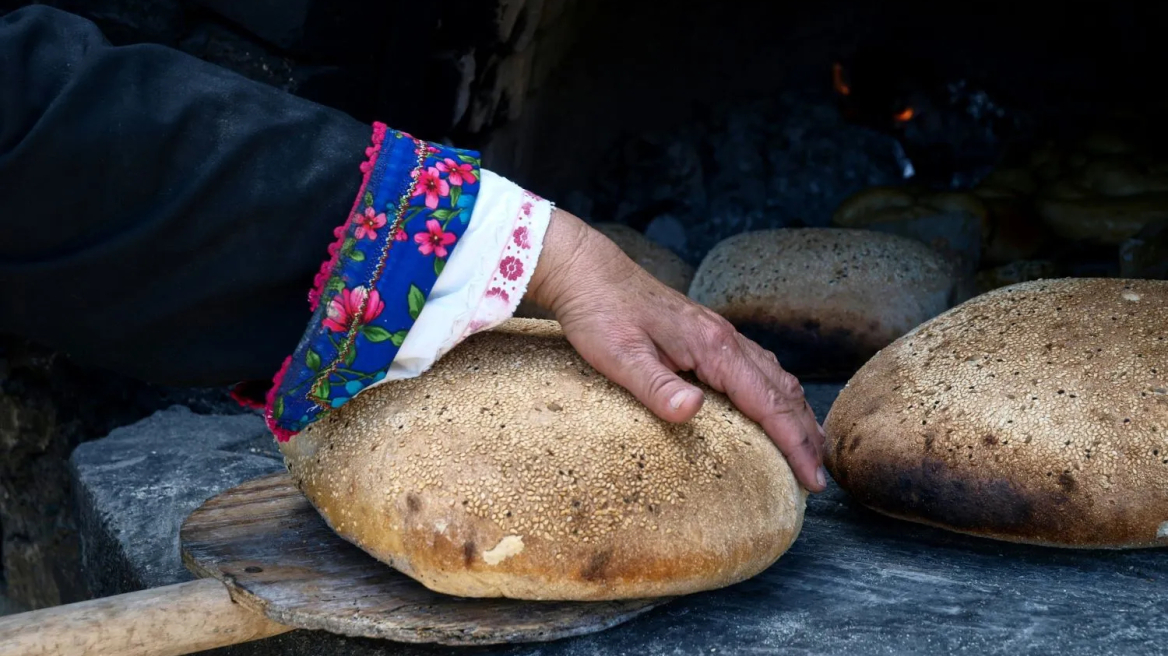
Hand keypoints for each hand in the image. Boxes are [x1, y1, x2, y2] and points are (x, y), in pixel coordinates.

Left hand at [526, 209, 827, 491]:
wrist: (590, 273)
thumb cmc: (601, 314)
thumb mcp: (619, 357)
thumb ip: (656, 386)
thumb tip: (691, 411)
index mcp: (712, 348)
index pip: (769, 403)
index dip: (795, 444)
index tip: (812, 480)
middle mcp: (726, 340)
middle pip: (783, 392)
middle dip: (807, 436)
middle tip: (819, 478)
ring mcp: (720, 336)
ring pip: (776, 378)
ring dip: (797, 415)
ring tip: (810, 450)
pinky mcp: (708, 336)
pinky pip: (758, 369)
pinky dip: (778, 395)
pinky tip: (774, 408)